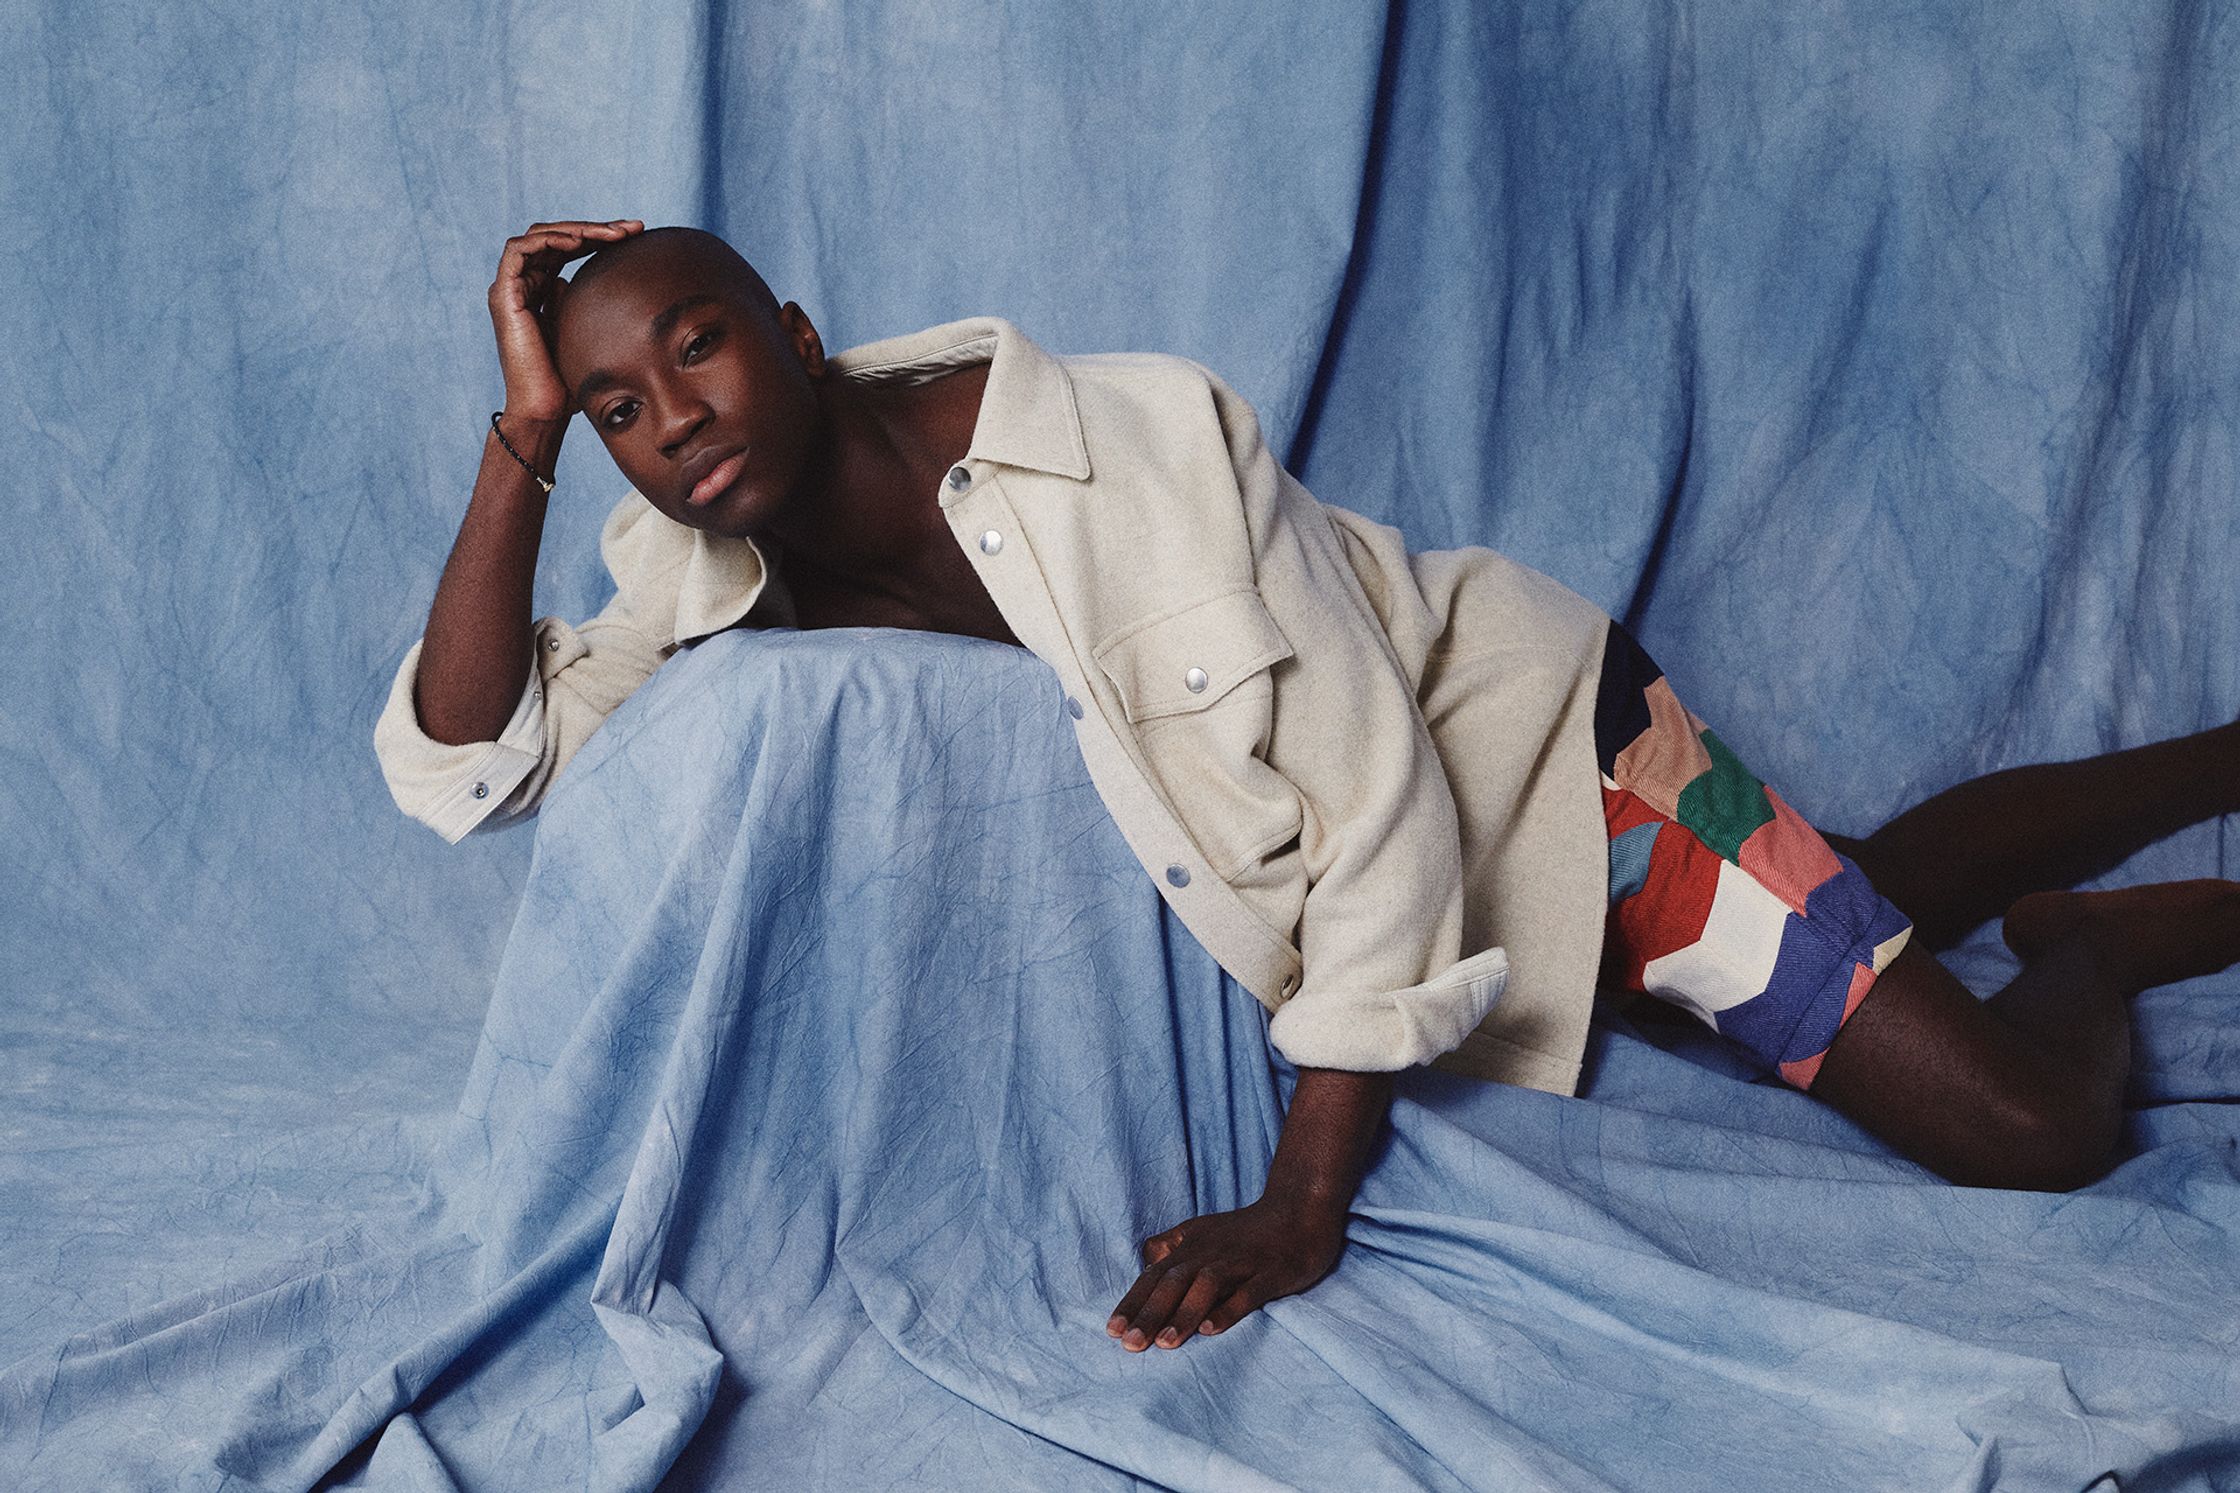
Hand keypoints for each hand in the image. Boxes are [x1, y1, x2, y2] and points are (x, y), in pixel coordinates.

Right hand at [486, 218, 642, 420]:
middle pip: (557, 237)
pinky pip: (519, 250)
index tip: (637, 236)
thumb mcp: (590, 331)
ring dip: (578, 229)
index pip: (569, 248)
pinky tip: (580, 242)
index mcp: (543, 290)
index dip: (600, 237)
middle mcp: (524, 284)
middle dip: (596, 228)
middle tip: (632, 229)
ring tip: (613, 234)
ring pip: (539, 236)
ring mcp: (511, 288)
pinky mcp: (503, 295)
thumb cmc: (570, 382)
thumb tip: (613, 279)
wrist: (546, 410)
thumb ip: (593, 302)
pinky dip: (548, 240)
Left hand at [1106, 1197, 1347, 1350]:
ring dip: (1184, 1314)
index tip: (1112, 1331)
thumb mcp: (1203, 1231)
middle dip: (1150, 1314)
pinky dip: (1229, 1310)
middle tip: (1129, 1344)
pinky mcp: (1272, 1272)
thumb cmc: (1246, 1230)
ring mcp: (1242, 1262)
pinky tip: (1212, 1330)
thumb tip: (1144, 1261)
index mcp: (1192, 1246)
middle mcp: (1211, 1253)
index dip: (1134, 1302)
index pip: (1155, 1276)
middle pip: (1174, 1282)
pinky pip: (1248, 1292)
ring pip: (1207, 1287)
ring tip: (1165, 1344)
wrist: (1300, 1208)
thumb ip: (1172, 1245)